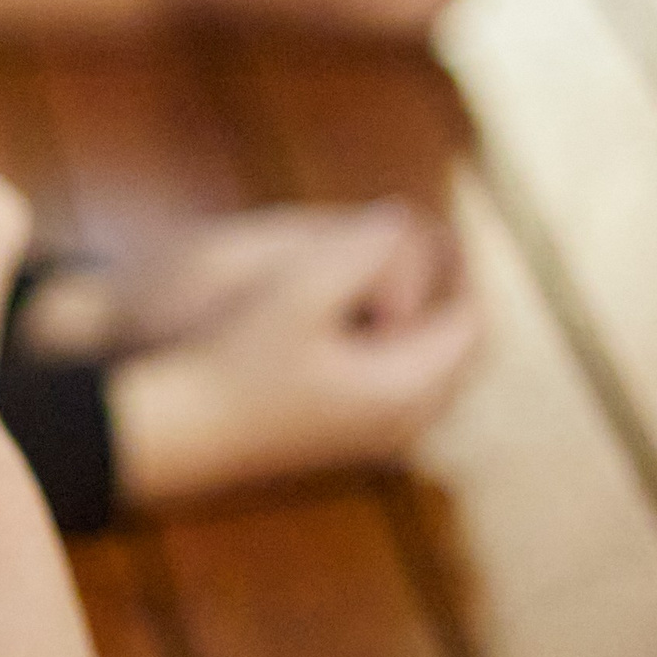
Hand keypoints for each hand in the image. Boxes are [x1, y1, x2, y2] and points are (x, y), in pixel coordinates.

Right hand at [107, 201, 480, 504]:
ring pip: (436, 373)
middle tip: (439, 245)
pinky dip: (406, 346)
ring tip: (407, 272)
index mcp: (403, 390)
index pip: (470, 324)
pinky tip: (372, 315)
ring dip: (430, 322)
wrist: (186, 432)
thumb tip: (401, 217)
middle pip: (462, 352)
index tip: (447, 228)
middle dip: (453, 294)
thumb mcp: (294, 294)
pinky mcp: (355, 439)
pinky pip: (410, 389)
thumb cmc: (234, 363)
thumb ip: (355, 252)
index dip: (466, 269)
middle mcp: (404, 424)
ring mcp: (381, 439)